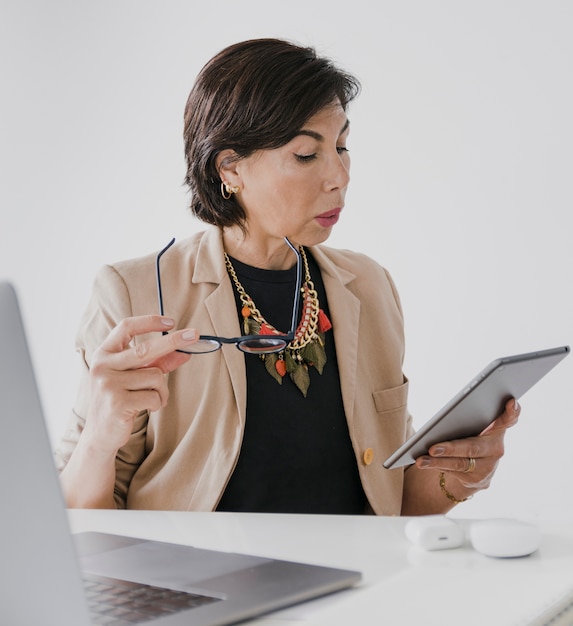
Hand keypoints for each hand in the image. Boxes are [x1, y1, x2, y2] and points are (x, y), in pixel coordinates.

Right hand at [83, 315, 196, 454]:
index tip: (171, 321)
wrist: (101, 434)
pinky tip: (146, 408)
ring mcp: (108, 384)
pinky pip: (154, 396)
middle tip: (194, 335)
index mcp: (104, 354)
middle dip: (173, 341)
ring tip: (152, 398)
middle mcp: (102, 366)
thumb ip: (157, 362)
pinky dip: (157, 403)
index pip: (126, 327)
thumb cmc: (120, 400)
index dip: (149, 322)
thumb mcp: (135, 377)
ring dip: (161, 390)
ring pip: (155, 376)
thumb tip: (184, 351)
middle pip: (146, 348)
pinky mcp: (118, 402)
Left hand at [415, 398, 520, 493]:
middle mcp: (496, 449)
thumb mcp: (470, 427)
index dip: (511, 413)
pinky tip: (423, 463)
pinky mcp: (478, 481)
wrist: (473, 469)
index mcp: (497, 430)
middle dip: (452, 448)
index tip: (511, 402)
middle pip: (474, 447)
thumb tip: (445, 420)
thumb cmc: (468, 436)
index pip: (508, 420)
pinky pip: (454, 473)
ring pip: (460, 464)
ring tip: (421, 460)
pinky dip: (437, 466)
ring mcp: (488, 467)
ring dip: (438, 462)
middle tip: (433, 448)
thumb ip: (467, 419)